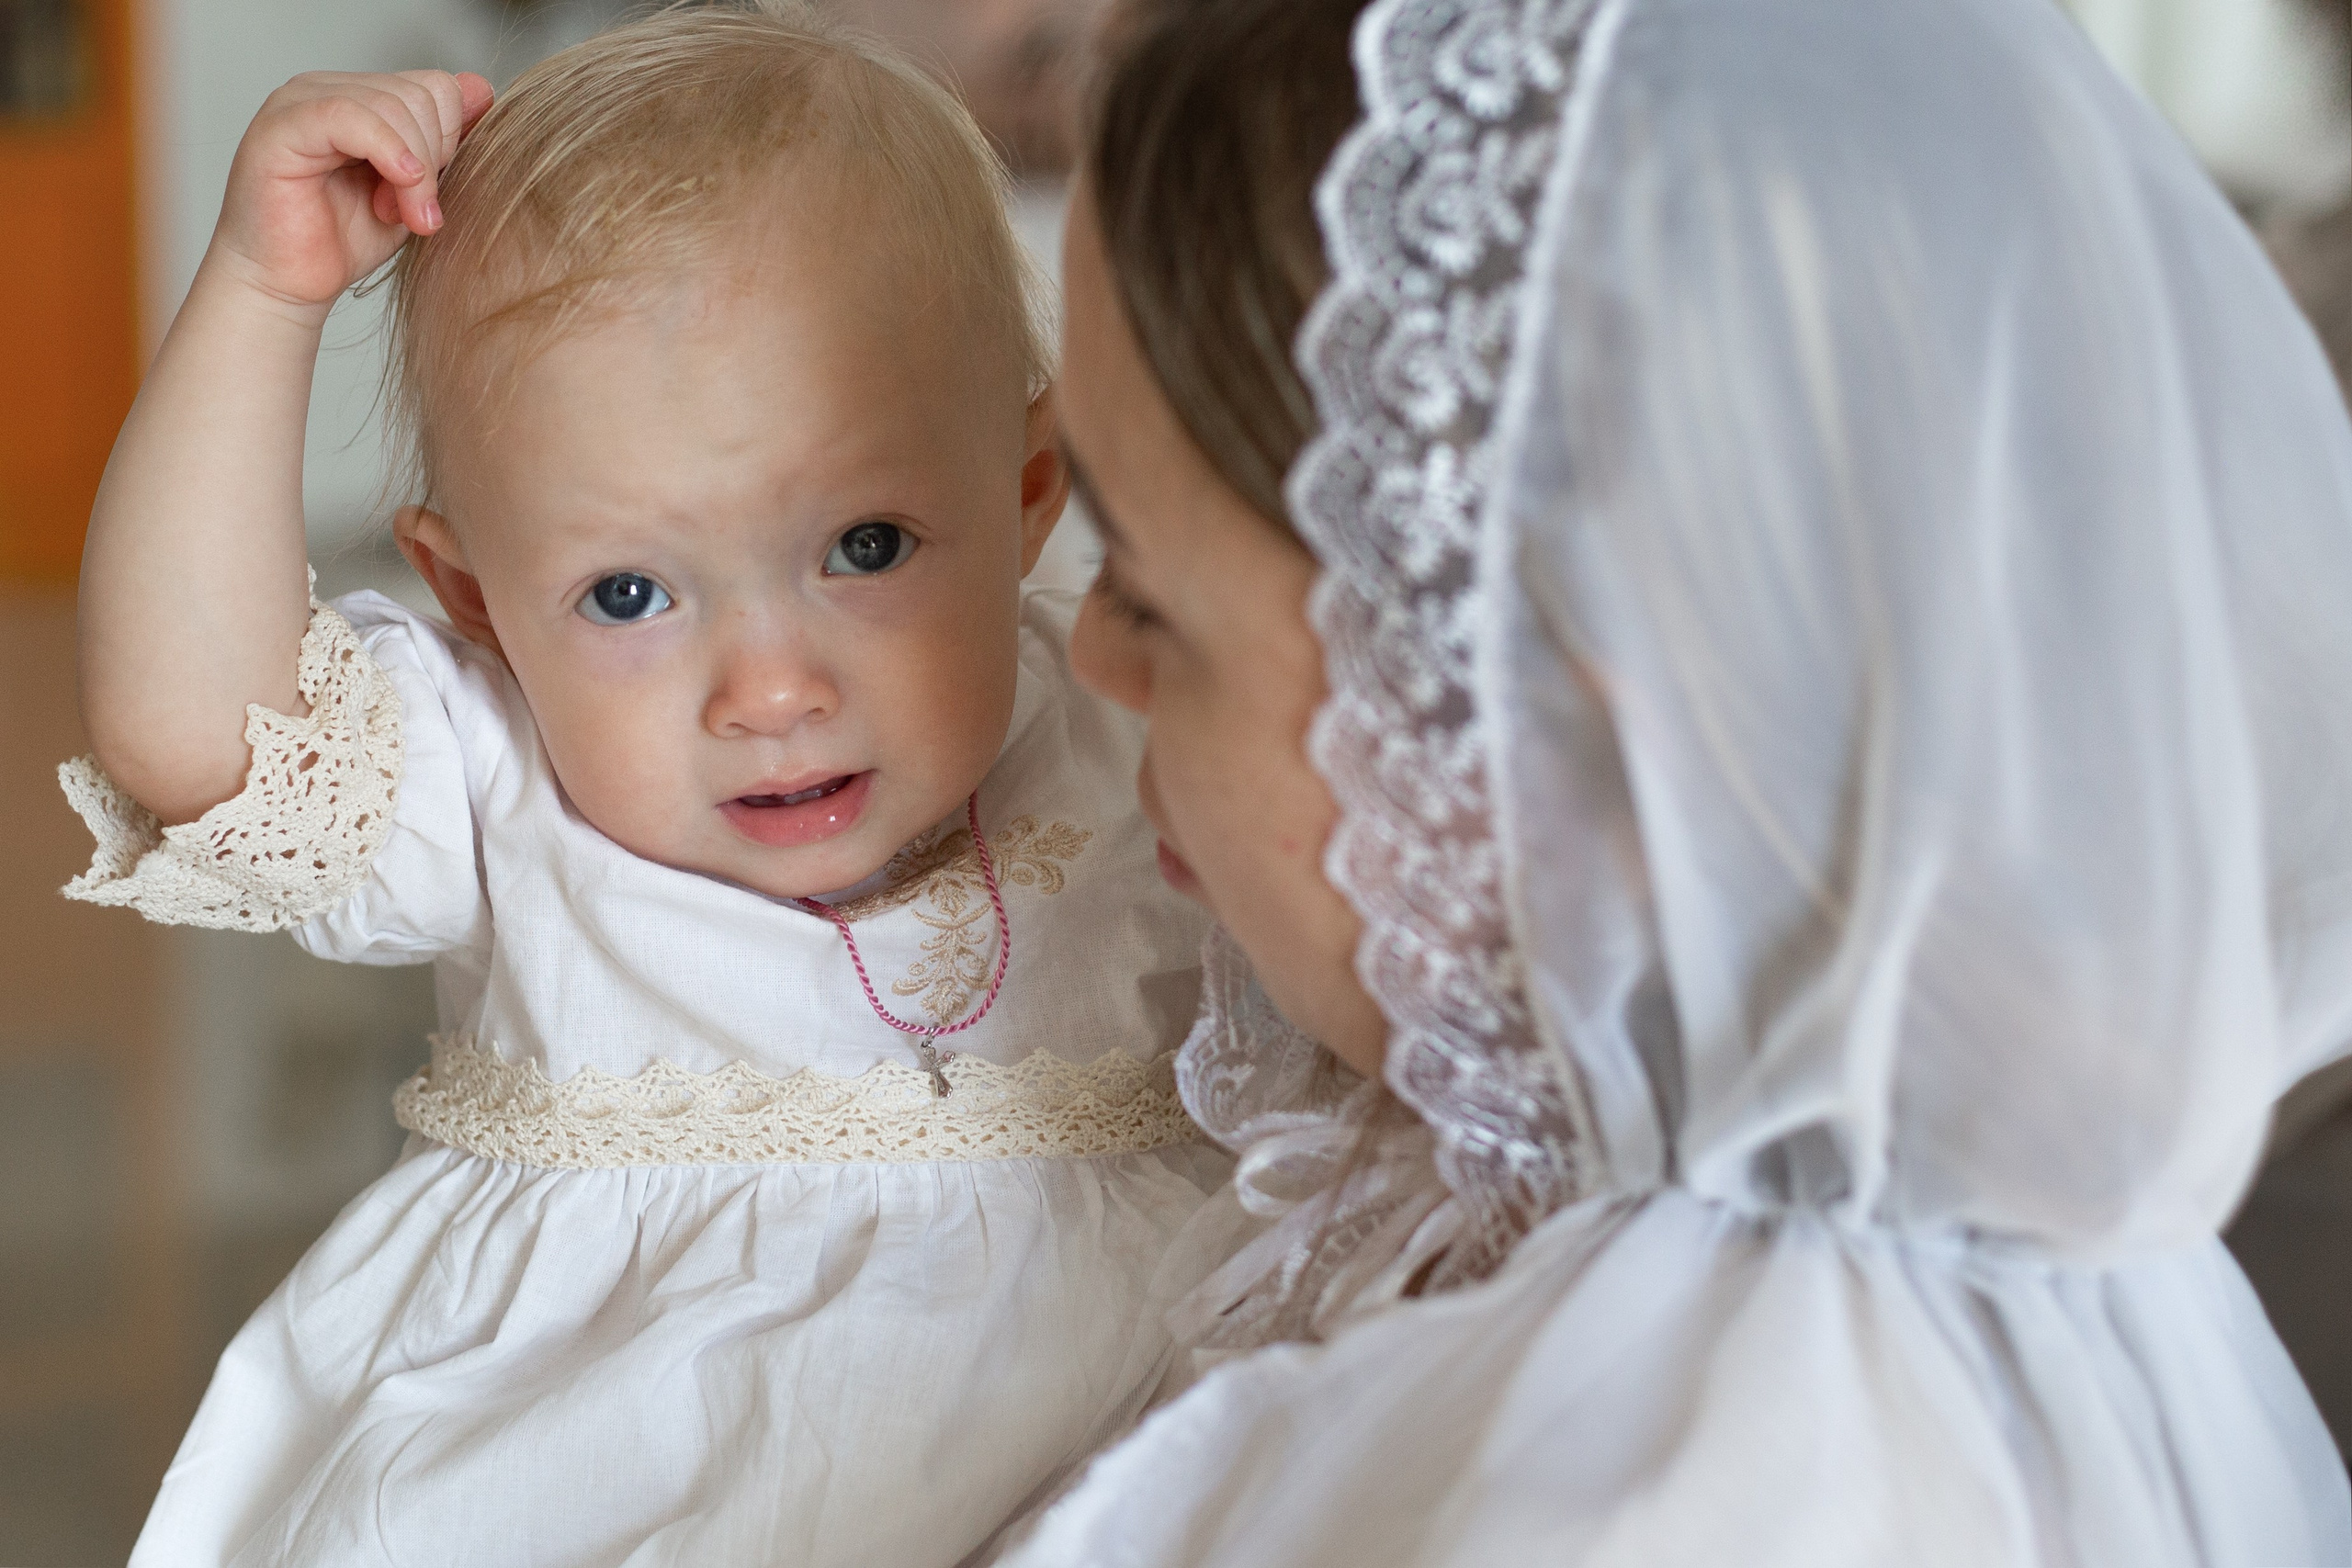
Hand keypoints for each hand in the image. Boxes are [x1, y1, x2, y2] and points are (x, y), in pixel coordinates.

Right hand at [209, 69, 494, 314]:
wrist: (288, 284)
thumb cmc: (344, 241)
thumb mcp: (416, 189)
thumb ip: (445, 141)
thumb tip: (481, 88)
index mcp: (361, 98)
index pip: (435, 87)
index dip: (451, 141)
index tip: (433, 194)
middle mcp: (328, 89)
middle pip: (418, 94)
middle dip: (433, 158)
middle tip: (414, 211)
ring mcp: (300, 101)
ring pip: (391, 105)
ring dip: (412, 171)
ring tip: (394, 213)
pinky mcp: (280, 126)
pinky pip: (348, 116)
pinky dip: (387, 151)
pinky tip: (399, 185)